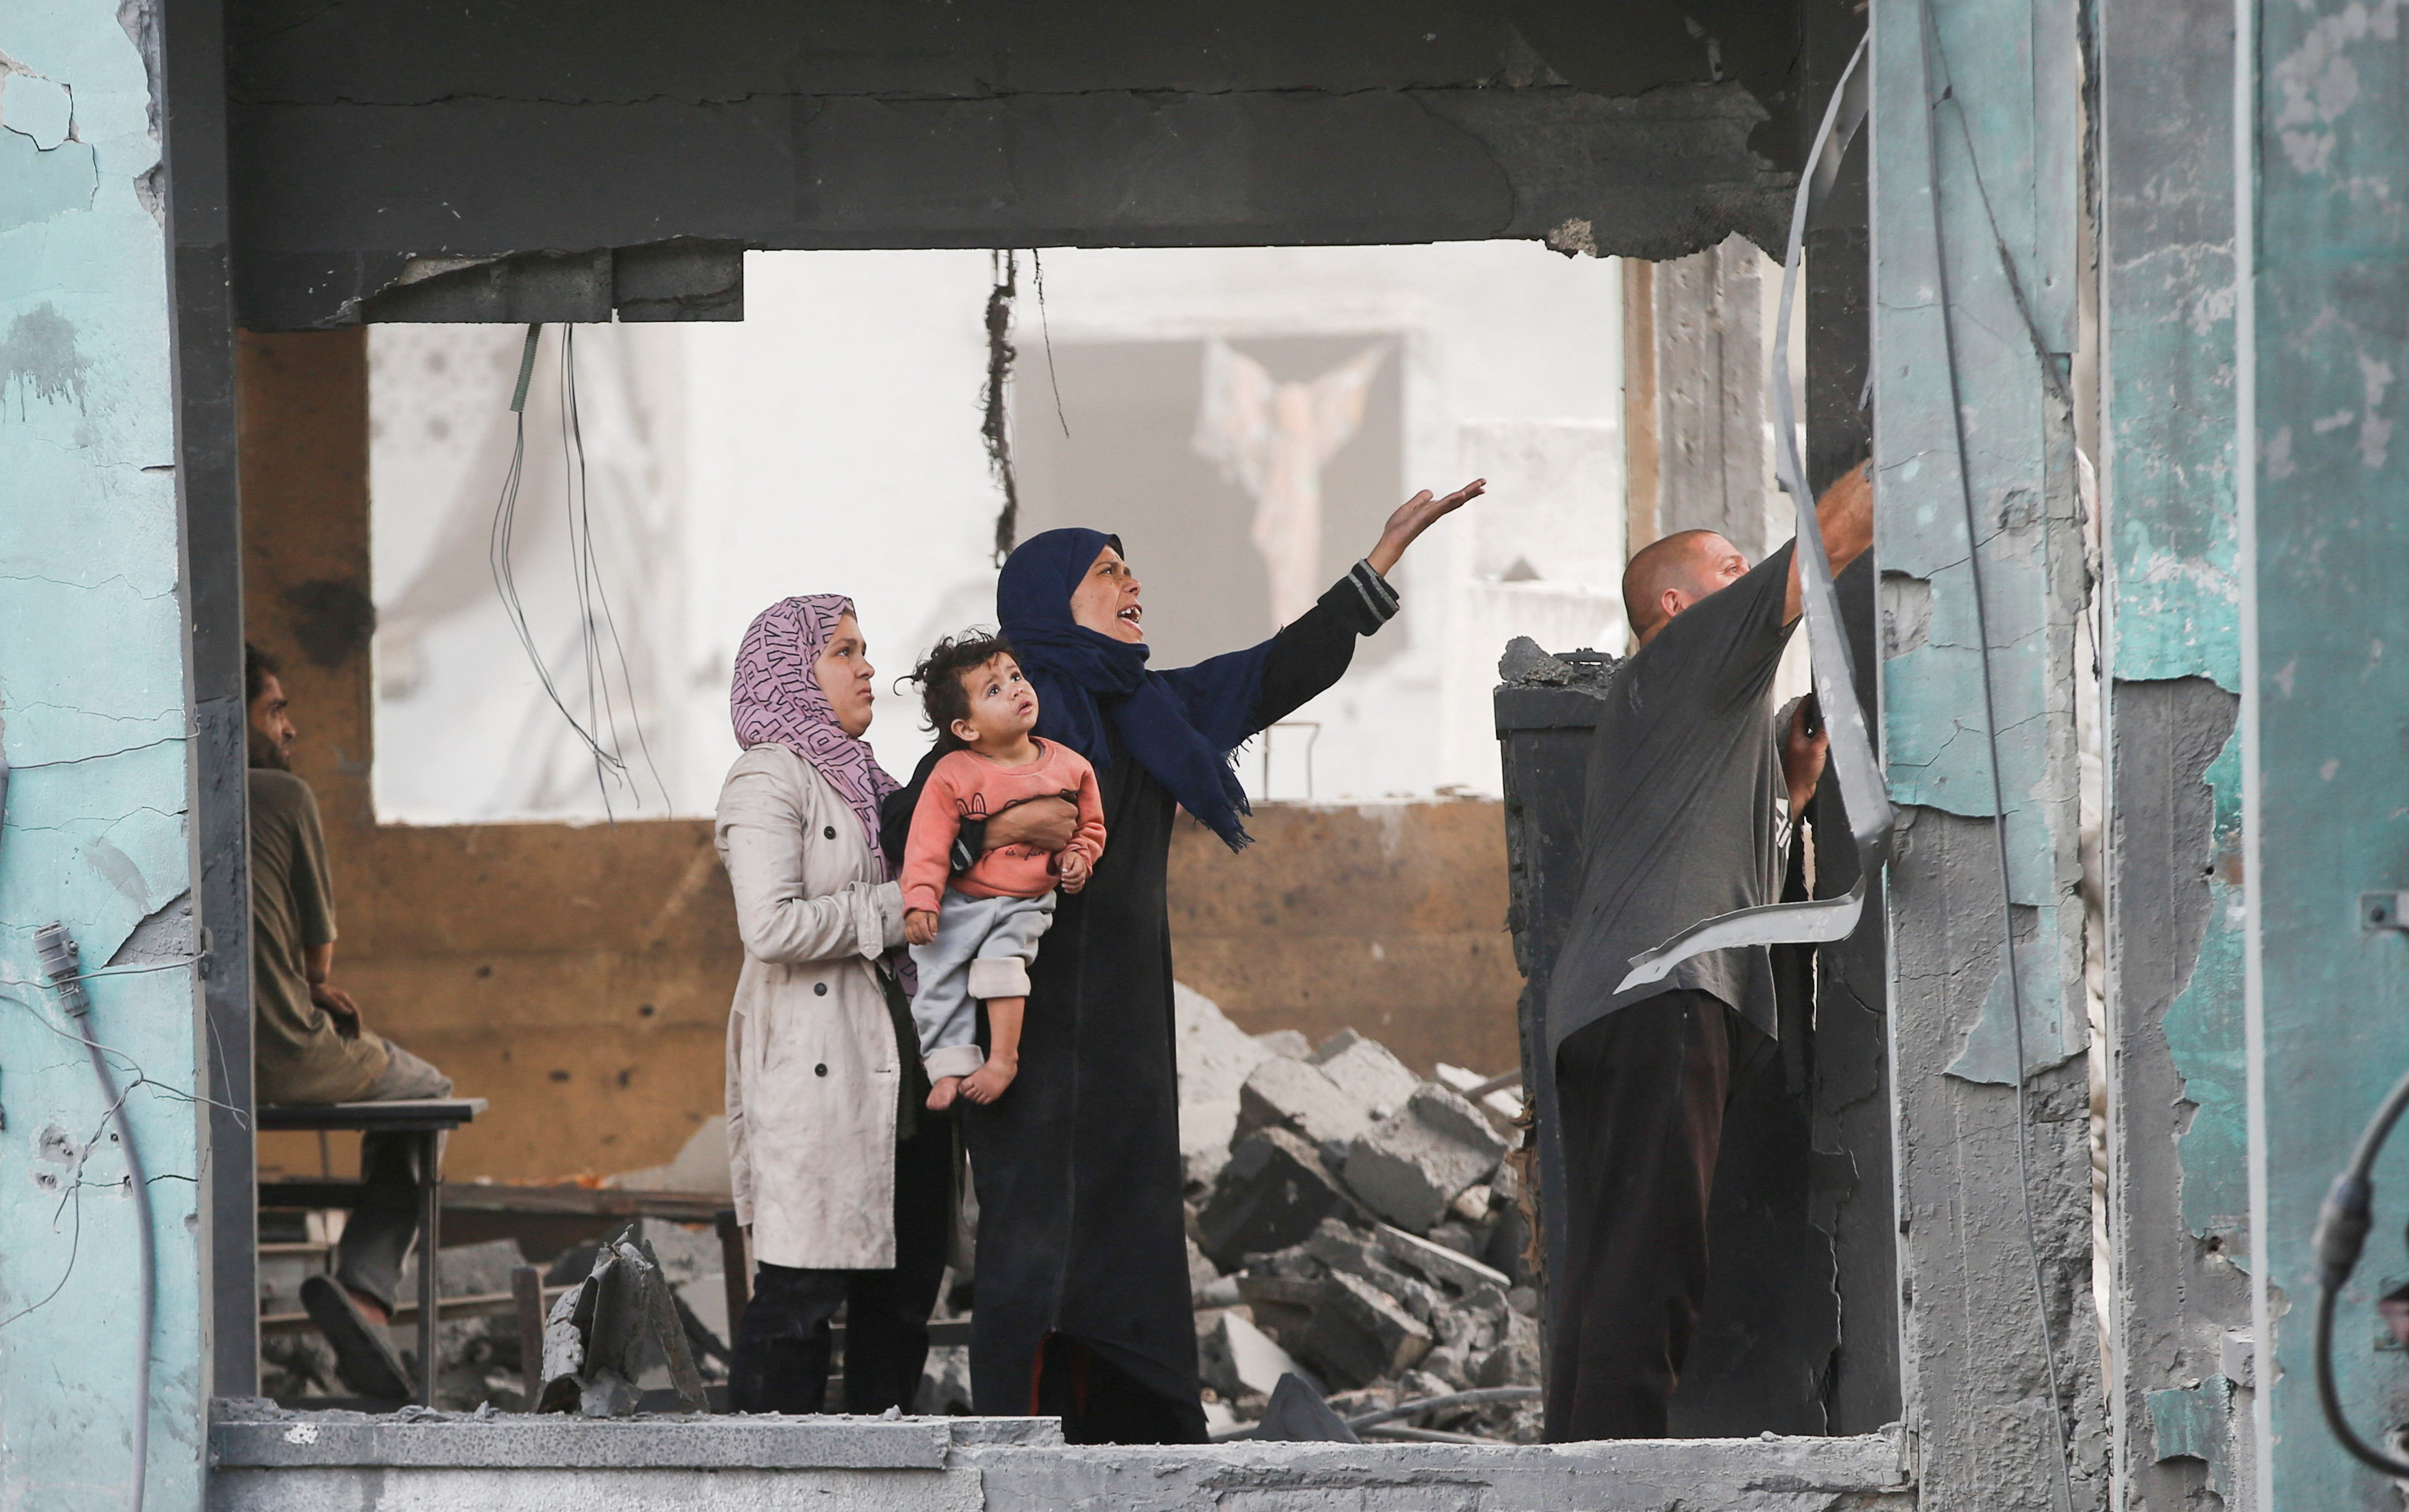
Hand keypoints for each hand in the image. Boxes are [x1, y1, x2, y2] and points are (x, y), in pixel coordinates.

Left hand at [313, 982, 362, 1037]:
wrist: (306, 988)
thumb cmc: (315, 991)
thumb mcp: (325, 997)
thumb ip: (337, 1004)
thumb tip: (349, 1013)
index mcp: (343, 999)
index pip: (355, 1013)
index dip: (357, 1024)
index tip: (357, 1034)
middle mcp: (342, 1004)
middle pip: (351, 1018)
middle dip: (353, 1028)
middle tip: (352, 1038)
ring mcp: (335, 1008)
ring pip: (345, 1020)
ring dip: (345, 1028)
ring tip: (343, 1036)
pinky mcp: (329, 1011)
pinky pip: (337, 1021)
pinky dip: (338, 1027)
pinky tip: (336, 1033)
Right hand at [905, 909, 938, 946]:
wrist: (917, 904)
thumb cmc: (926, 910)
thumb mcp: (933, 915)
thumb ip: (934, 924)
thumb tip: (934, 934)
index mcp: (920, 918)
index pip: (923, 930)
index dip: (928, 937)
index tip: (932, 940)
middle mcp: (913, 922)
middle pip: (917, 934)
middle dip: (923, 940)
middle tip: (928, 942)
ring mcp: (908, 924)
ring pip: (912, 936)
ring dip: (918, 942)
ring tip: (924, 943)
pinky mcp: (906, 926)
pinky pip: (907, 935)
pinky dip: (912, 941)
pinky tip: (917, 943)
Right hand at [985, 796, 1077, 853]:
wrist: (1022, 821)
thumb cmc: (1034, 806)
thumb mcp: (1051, 796)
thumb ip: (1063, 799)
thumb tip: (1068, 798)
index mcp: (1072, 810)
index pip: (1072, 812)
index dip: (1062, 813)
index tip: (1053, 813)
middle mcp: (1072, 823)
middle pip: (1069, 823)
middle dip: (1062, 823)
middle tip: (1048, 821)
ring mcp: (1066, 835)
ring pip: (1064, 834)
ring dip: (1058, 832)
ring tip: (1045, 828)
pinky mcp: (1060, 845)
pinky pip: (1059, 843)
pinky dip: (1053, 841)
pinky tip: (1044, 836)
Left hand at [1057, 851, 1090, 893]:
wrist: (1074, 859)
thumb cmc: (1071, 857)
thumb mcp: (1068, 857)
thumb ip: (1067, 862)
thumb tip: (1065, 870)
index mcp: (1081, 865)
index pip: (1077, 872)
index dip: (1069, 875)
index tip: (1062, 874)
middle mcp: (1084, 872)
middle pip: (1079, 879)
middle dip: (1069, 881)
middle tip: (1062, 879)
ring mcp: (1083, 877)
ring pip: (1079, 885)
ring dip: (1070, 887)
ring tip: (1063, 885)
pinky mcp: (1080, 882)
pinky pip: (1079, 888)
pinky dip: (1072, 891)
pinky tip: (1066, 890)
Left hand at [1366, 478, 1484, 576]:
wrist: (1392, 540)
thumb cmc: (1399, 528)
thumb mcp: (1409, 507)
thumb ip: (1420, 500)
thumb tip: (1430, 492)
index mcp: (1433, 510)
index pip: (1452, 499)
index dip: (1465, 492)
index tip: (1479, 486)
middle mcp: (1436, 513)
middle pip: (1457, 500)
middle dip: (1471, 491)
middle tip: (1484, 483)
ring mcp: (1433, 515)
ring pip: (1453, 502)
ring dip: (1466, 493)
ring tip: (1479, 486)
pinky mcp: (1427, 516)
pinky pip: (1441, 507)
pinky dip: (1452, 500)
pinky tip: (1461, 494)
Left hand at [1782, 697, 1829, 818]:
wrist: (1798, 792)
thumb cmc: (1802, 773)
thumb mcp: (1816, 749)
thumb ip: (1823, 734)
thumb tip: (1830, 720)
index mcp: (1795, 735)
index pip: (1800, 713)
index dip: (1806, 703)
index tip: (1812, 694)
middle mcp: (1797, 741)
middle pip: (1804, 721)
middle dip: (1812, 711)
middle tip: (1820, 702)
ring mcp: (1802, 750)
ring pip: (1809, 731)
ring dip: (1816, 723)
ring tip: (1826, 716)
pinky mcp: (1808, 759)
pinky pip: (1815, 742)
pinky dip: (1821, 737)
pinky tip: (1828, 738)